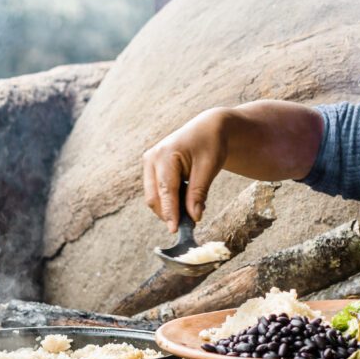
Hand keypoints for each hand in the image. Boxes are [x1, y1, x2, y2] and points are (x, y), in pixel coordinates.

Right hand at [142, 108, 226, 232]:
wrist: (207, 129)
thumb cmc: (210, 144)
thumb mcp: (209, 168)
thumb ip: (199, 192)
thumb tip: (194, 217)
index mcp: (165, 155)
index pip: (166, 191)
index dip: (169, 212)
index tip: (174, 230)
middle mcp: (151, 158)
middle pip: (154, 197)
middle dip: (169, 213)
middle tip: (190, 225)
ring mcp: (149, 163)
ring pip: (154, 197)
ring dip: (170, 208)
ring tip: (193, 209)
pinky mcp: (151, 169)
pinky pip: (157, 191)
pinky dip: (170, 201)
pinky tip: (187, 201)